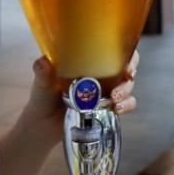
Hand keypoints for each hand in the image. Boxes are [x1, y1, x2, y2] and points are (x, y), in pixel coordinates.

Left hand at [21, 51, 140, 122]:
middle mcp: (100, 75)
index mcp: (87, 62)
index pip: (110, 48)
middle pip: (126, 65)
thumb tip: (43, 62)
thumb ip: (43, 72)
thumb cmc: (42, 98)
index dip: (123, 48)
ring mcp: (105, 92)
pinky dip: (126, 105)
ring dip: (126, 90)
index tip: (124, 55)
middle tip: (127, 76)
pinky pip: (125, 105)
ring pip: (127, 85)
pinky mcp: (107, 109)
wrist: (43, 125)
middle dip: (131, 69)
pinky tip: (117, 109)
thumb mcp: (42, 83)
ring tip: (115, 98)